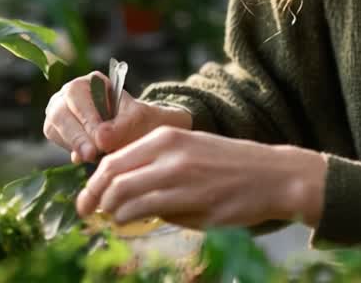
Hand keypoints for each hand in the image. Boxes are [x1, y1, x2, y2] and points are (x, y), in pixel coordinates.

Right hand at [43, 72, 192, 163]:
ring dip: (73, 144)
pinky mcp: (57, 130)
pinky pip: (56, 139)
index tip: (99, 138)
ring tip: (91, 157)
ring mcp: (61, 110)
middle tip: (91, 154)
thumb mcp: (137, 121)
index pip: (78, 95)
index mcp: (91, 81)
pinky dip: (71, 149)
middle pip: (60, 111)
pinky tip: (87, 156)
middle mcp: (71, 92)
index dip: (87, 117)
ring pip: (54, 126)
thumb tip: (100, 138)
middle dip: (77, 135)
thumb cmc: (137, 121)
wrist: (136, 133)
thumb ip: (121, 128)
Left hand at [75, 126, 326, 229]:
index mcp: (166, 137)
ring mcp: (181, 177)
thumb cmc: (229, 166)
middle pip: (112, 179)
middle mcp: (169, 153)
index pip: (113, 161)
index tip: (86, 200)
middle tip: (88, 214)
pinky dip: (133, 221)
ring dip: (113, 214)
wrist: (273, 175)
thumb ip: (156, 164)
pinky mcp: (194, 202)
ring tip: (115, 220)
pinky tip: (134, 223)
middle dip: (93, 200)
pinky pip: (149, 213)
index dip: (93, 184)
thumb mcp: (190, 149)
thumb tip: (120, 191)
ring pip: (126, 198)